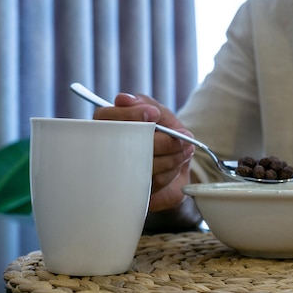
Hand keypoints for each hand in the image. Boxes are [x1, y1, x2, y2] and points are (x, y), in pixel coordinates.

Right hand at [92, 93, 194, 211]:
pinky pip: (149, 183)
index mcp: (107, 127)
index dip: (130, 114)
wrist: (176, 169)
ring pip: (140, 165)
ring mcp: (114, 174)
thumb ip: (147, 104)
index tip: (154, 114)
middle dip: (162, 140)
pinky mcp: (128, 193)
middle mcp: (105, 150)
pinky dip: (169, 173)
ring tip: (187, 149)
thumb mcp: (160, 115)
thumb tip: (123, 99)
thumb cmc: (163, 136)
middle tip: (184, 137)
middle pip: (126, 144)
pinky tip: (177, 165)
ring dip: (171, 157)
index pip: (105, 117)